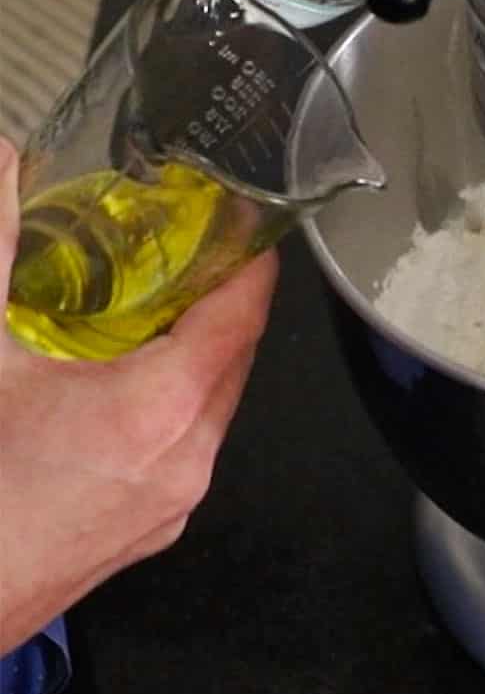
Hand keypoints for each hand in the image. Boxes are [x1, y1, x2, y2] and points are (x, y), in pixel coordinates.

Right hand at [0, 136, 278, 653]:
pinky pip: (184, 444)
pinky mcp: (144, 532)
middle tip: (194, 249)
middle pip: (236, 355)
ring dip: (196, 352)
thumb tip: (2, 162)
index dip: (252, 254)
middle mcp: (185, 460)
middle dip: (222, 297)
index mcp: (159, 410)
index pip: (244, 311)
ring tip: (154, 309)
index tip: (247, 216)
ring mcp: (170, 505)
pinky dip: (171, 402)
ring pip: (213, 403)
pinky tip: (118, 385)